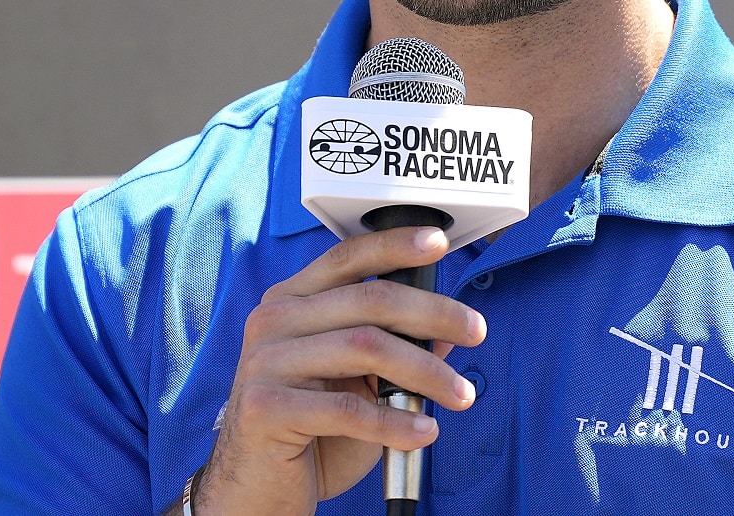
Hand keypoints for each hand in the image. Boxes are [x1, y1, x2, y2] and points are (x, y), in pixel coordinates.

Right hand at [192, 226, 485, 514]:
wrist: (256, 489)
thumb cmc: (310, 432)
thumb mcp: (358, 385)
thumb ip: (393, 351)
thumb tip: (445, 333)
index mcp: (292, 301)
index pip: (347, 257)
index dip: (395, 245)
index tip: (438, 243)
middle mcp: (274, 321)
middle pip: (369, 299)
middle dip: (434, 313)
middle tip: (476, 330)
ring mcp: (264, 361)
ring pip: (367, 348)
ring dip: (427, 373)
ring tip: (461, 395)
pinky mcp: (264, 407)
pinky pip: (349, 409)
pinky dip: (397, 422)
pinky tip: (424, 432)